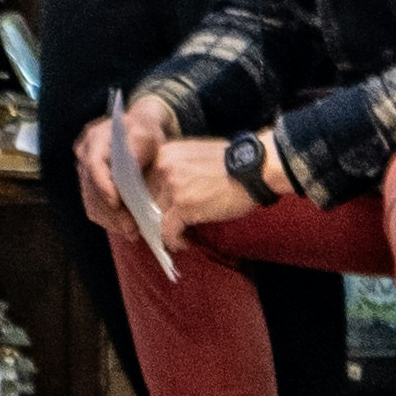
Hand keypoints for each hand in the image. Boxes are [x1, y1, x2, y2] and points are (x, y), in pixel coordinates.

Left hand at [88, 102, 255, 238]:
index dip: (147, 199)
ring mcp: (172, 186)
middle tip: (166, 227)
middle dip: (154, 216)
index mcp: (165, 153)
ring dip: (165, 230)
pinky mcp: (183, 206)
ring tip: (177, 236)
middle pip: (145, 199)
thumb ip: (175, 168)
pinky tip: (184, 243)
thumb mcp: (195, 155)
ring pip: (154, 217)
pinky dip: (174, 241)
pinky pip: (167, 232)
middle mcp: (163, 167)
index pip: (142, 180)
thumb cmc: (231, 163)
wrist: (254, 169)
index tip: (154, 211)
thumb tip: (163, 192)